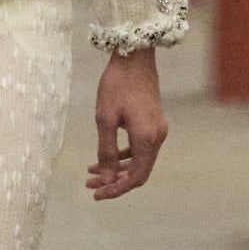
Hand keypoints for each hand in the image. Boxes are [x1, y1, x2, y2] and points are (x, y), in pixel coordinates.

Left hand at [88, 47, 166, 200]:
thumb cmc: (117, 84)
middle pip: (138, 172)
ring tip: (92, 174)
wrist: (134, 55)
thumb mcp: (104, 119)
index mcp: (147, 138)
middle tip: (90, 186)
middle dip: (114, 181)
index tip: (97, 194)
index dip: (116, 190)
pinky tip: (105, 157)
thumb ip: (106, 151)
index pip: (136, 177)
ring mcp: (158, 129)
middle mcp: (157, 137)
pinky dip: (123, 156)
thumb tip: (107, 178)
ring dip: (117, 169)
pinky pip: (140, 147)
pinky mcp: (153, 122)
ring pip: (139, 160)